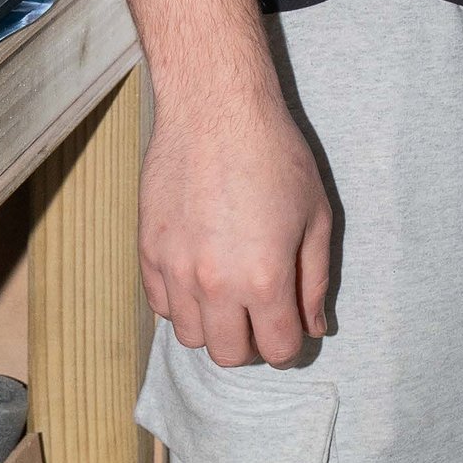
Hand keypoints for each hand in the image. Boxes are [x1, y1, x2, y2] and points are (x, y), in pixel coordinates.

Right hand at [139, 87, 333, 368]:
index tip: (290, 326)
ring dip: (213, 325)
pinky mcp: (148, 250)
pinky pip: (160, 304)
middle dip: (251, 343)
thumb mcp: (315, 215)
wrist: (215, 108)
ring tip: (228, 294)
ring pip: (190, 336)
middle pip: (229, 354)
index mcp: (264, 279)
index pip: (277, 349)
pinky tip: (199, 275)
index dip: (290, 343)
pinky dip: (181, 302)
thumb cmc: (275, 155)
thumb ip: (314, 280)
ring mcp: (175, 269)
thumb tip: (313, 326)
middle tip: (261, 314)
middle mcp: (215, 284)